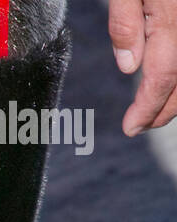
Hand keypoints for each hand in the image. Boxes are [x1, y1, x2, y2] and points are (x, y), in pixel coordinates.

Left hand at [110, 0, 176, 133]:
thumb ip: (124, 23)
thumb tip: (128, 66)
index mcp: (171, 19)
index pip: (162, 77)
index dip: (147, 108)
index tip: (131, 128)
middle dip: (163, 111)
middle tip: (139, 125)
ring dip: (174, 97)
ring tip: (152, 110)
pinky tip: (166, 84)